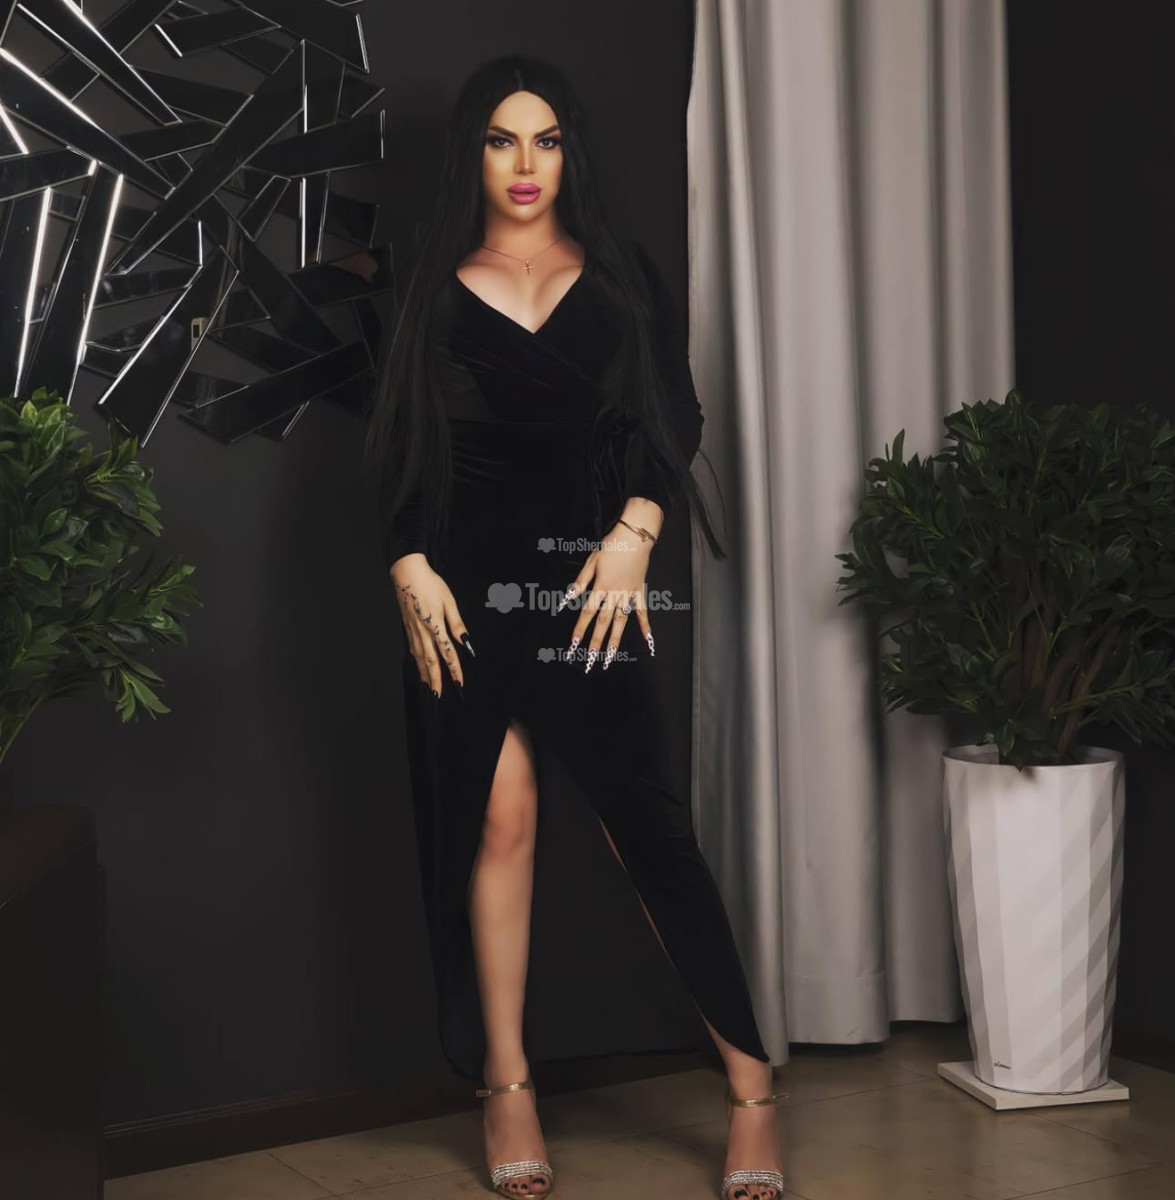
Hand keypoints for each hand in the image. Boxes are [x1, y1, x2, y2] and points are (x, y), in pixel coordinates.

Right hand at [390, 553, 470, 695]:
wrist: (406, 573)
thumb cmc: (430, 584)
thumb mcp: (449, 601)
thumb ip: (457, 624)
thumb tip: (467, 643)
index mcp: (435, 626)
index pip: (448, 654)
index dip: (455, 671)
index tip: (460, 685)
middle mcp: (422, 633)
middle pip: (431, 663)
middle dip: (436, 682)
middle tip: (438, 698)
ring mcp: (413, 632)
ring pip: (420, 659)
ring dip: (425, 676)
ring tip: (429, 689)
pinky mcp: (407, 628)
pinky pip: (413, 651)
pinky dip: (417, 663)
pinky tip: (419, 668)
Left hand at [559, 522, 654, 671]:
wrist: (635, 536)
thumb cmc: (611, 546)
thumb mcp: (591, 561)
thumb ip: (580, 582)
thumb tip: (566, 600)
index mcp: (601, 586)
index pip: (588, 613)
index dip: (580, 630)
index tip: (573, 645)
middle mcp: (615, 594)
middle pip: (603, 622)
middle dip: (596, 643)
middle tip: (590, 662)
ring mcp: (629, 594)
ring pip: (621, 621)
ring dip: (615, 640)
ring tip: (610, 658)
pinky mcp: (640, 591)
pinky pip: (643, 611)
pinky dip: (646, 626)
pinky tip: (649, 641)